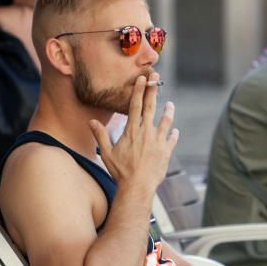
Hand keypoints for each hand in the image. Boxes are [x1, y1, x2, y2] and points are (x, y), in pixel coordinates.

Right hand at [89, 76, 178, 195]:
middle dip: (153, 91)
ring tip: (170, 104)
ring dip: (168, 112)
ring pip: (165, 122)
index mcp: (132, 131)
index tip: (142, 79)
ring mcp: (158, 142)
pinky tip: (175, 132)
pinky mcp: (166, 152)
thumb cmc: (120, 172)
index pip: (135, 106)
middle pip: (151, 107)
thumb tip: (91, 122)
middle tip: (157, 78)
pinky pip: (171, 140)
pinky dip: (173, 135)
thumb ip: (100, 136)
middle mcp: (146, 133)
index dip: (138, 91)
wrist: (137, 187)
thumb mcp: (107, 153)